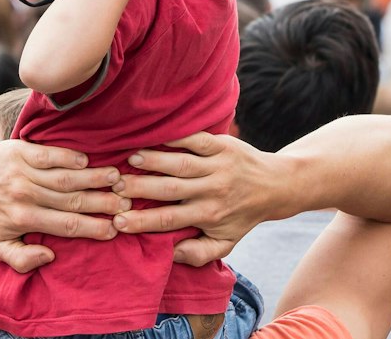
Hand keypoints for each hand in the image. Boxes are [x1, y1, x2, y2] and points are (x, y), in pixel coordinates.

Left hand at [0, 139, 130, 272]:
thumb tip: (49, 258)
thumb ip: (22, 259)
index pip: (65, 225)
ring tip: (117, 179)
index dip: (91, 228)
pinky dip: (71, 157)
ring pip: (66, 177)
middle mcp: (26, 196)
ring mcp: (25, 171)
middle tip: (126, 203)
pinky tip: (89, 160)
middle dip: (101, 202)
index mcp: (23, 220)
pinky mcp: (23, 150)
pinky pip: (51, 154)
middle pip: (71, 200)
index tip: (113, 229)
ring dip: (94, 177)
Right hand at [111, 132, 280, 266]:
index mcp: (209, 216)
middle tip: (114, 185)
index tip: (118, 221)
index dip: (143, 222)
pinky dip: (177, 137)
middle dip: (141, 187)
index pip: (170, 220)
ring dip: (155, 160)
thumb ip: (198, 254)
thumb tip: (171, 254)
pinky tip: (155, 136)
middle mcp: (212, 191)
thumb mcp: (225, 242)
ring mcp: (218, 166)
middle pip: (171, 189)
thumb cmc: (242, 215)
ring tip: (129, 158)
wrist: (275, 185)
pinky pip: (197, 140)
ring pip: (182, 163)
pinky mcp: (222, 145)